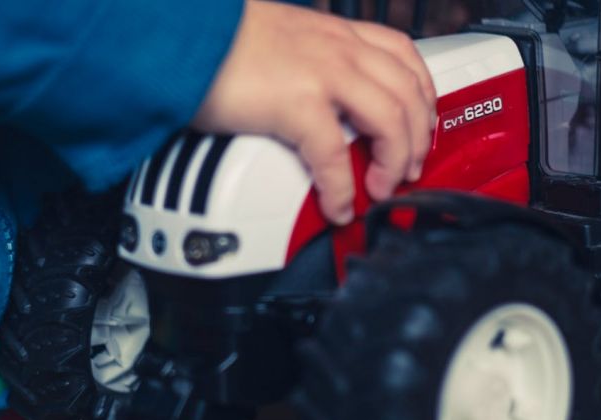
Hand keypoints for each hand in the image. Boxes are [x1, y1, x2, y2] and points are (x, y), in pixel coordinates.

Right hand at [193, 0, 435, 224]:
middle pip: (408, 93)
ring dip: (395, 162)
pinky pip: (335, 156)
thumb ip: (306, 63)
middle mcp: (337, 49)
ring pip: (391, 120)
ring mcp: (321, 74)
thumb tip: (317, 99)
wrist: (178, 34)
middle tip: (408, 170)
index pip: (403, 56)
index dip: (421, 96)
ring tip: (381, 189)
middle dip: (418, 139)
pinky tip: (337, 205)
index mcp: (334, 33)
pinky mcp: (295, 104)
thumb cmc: (215, 41)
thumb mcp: (279, 40)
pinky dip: (342, 188)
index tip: (419, 125)